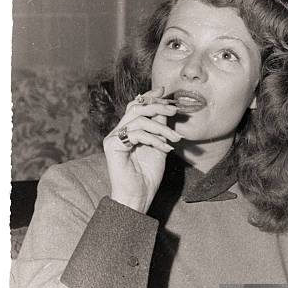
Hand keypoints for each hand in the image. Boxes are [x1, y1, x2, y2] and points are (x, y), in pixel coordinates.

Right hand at [103, 87, 181, 212]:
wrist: (138, 196)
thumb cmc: (148, 176)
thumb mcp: (160, 147)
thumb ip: (161, 128)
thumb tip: (166, 109)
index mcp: (129, 130)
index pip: (137, 106)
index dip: (150, 96)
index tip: (164, 91)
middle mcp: (119, 131)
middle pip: (136, 107)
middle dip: (158, 106)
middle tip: (175, 110)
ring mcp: (113, 138)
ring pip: (139, 119)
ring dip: (161, 127)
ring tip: (175, 138)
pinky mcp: (112, 146)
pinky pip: (136, 133)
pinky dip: (154, 139)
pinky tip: (165, 149)